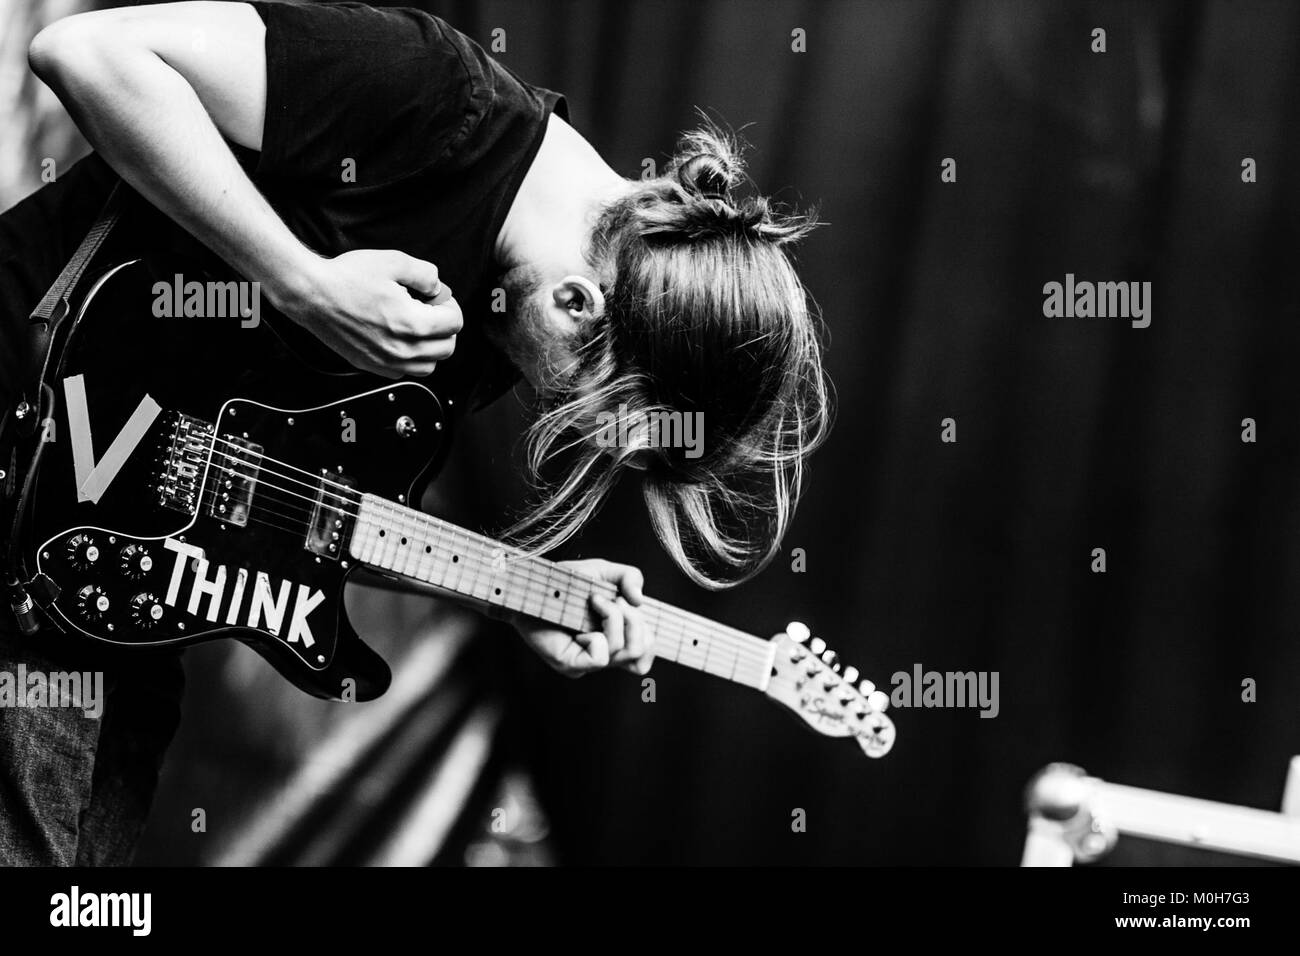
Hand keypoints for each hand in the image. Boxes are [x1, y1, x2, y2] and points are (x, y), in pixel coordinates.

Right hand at [283, 249, 462, 377]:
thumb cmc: (346, 278)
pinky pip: (404, 372)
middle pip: (447, 348)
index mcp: (412, 324)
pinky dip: (410, 359)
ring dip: (431, 347)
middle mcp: (402, 349)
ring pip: (429, 366)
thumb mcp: (393, 261)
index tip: (439, 298)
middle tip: (431, 311)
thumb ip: (425, 274)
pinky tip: (399, 338)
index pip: (455, 323)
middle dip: (445, 327)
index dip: (450, 305)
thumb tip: (438, 287)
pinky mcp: (371, 365)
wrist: (312, 294)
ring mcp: (386, 361)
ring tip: (417, 326)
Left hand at [511, 559, 654, 677]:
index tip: (627, 603)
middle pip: (641, 650)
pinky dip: (597, 637)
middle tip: (612, 599)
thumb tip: (640, 600)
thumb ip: (630, 577)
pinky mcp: (570, 664)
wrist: (530, 585)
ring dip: (615, 618)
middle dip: (634, 619)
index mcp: (613, 638)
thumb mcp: (603, 571)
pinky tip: (581, 627)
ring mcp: (586, 662)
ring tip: (595, 601)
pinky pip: (600, 658)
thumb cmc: (562, 581)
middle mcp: (602, 653)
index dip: (647, 630)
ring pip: (623, 650)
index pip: (646, 653)